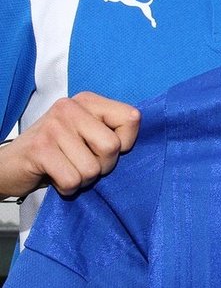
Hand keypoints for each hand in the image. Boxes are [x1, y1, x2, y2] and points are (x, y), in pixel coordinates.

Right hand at [0, 93, 140, 198]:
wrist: (9, 166)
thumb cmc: (58, 152)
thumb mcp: (88, 133)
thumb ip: (112, 130)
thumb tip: (141, 136)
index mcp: (88, 100)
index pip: (132, 118)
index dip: (126, 142)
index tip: (104, 148)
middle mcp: (70, 107)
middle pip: (112, 147)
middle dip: (103, 166)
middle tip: (83, 163)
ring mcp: (53, 127)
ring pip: (92, 168)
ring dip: (83, 179)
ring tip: (66, 169)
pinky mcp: (40, 149)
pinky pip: (73, 180)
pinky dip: (67, 187)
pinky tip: (54, 177)